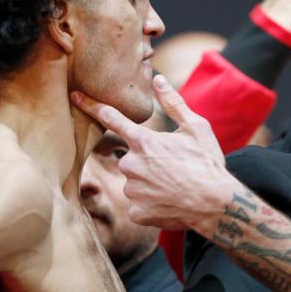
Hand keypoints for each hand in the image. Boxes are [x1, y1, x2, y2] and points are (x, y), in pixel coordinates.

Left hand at [71, 75, 234, 231]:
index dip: (92, 106)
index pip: (112, 119)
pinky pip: (138, 203)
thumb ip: (173, 103)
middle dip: (147, 161)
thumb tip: (158, 79)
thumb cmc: (207, 162)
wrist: (216, 204)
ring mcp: (132, 189)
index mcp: (144, 141)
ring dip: (149, 183)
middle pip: (130, 158)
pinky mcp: (135, 211)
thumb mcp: (196, 127)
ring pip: (134, 182)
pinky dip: (151, 203)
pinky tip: (169, 202)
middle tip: (173, 169)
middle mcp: (131, 164)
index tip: (75, 97)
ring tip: (174, 186)